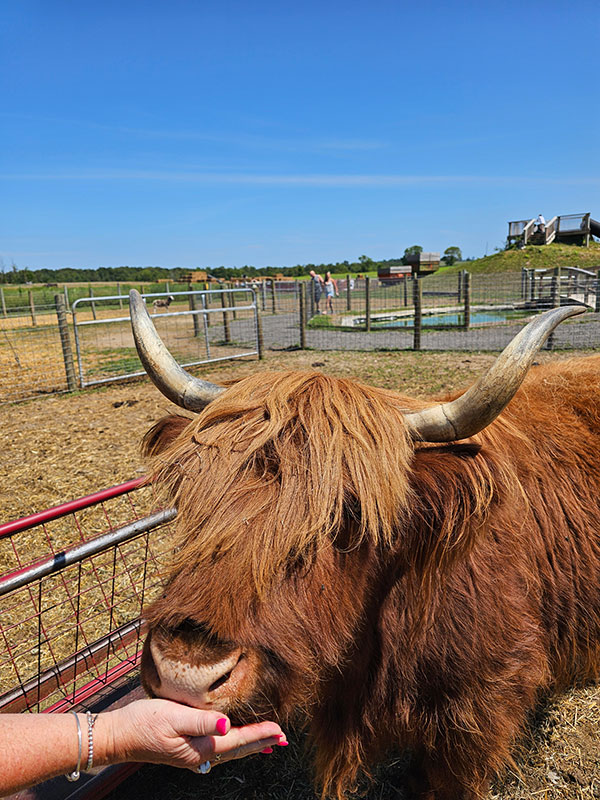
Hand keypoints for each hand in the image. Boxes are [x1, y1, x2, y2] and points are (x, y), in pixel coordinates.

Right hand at [105, 698, 285, 770]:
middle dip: (261, 743)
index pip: (238, 740)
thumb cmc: (143, 722)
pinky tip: (232, 741)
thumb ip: (201, 721)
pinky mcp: (185, 749)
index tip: (280, 730)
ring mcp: (192, 755)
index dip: (260, 734)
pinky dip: (233, 745)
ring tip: (267, 743)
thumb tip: (228, 725)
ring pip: (229, 751)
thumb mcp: (173, 717)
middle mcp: (199, 755)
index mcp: (200, 747)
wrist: (118, 736)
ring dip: (249, 745)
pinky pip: (218, 749)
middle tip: (283, 739)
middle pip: (238, 749)